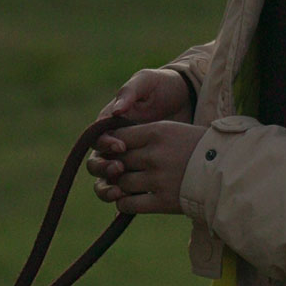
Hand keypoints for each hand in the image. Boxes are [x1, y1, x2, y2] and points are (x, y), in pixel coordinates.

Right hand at [86, 68, 192, 195]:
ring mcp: (127, 160)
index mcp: (111, 123)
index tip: (120, 146)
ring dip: (107, 188)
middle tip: (120, 169)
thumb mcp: (147, 81)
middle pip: (96, 163)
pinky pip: (127, 190)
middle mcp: (114, 144)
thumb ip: (130, 92)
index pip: (97, 139)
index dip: (105, 145)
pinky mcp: (141, 173)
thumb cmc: (163, 86)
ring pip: (106, 180)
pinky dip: (123, 199)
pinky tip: (129, 203)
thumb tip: (117, 111)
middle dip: (103, 169)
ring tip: (119, 191)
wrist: (189, 99)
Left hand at [88, 120, 201, 214]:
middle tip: (119, 170)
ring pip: (121, 183)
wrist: (228, 169)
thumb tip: (116, 144)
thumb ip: (146, 135)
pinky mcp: (162, 201)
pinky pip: (129, 204)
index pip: (118, 137)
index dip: (111, 146)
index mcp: (157, 132)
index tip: (116, 151)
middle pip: (117, 161)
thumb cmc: (201, 147)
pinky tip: (130, 200)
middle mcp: (154, 155)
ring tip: (128, 185)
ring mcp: (157, 179)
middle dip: (114, 167)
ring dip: (120, 186)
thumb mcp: (174, 130)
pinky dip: (123, 204)